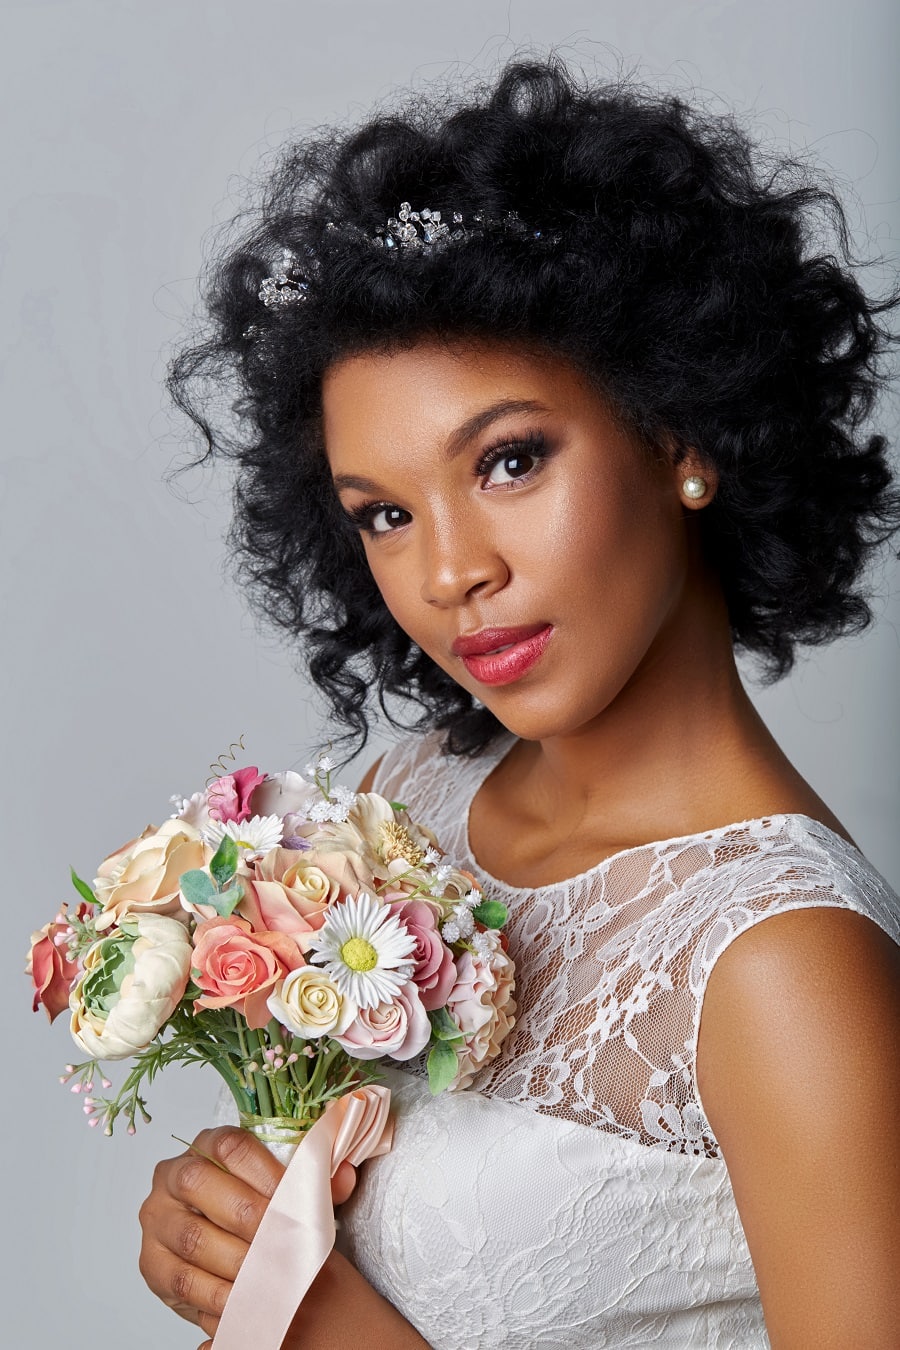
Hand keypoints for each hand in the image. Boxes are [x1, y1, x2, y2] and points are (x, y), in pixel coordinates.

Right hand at [138, 1125, 356, 1345]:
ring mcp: (158, 1220)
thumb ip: (314, 1180)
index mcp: (204, 1145)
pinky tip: (249, 1300)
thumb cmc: (257, 1209)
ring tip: (273, 1274)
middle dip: (250, 1216)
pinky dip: (221, 1294)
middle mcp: (172, 1176)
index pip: (229, 1146)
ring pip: (193, 1237)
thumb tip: (344, 1175)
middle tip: (285, 1240)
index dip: (264, 1170)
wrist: (231, 1248)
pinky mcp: (153, 1264)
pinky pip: (185, 1281)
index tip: (296, 1196)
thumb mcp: (286, 1188)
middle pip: (201, 1184)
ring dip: (238, 1260)